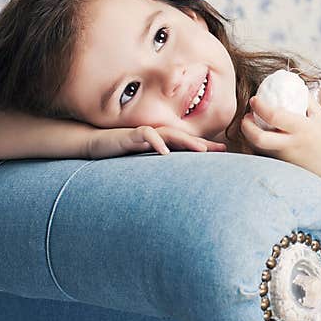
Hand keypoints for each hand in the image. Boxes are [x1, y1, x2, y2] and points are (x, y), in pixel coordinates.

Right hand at [86, 125, 226, 158]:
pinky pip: (146, 134)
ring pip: (170, 134)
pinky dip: (157, 142)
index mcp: (162, 142)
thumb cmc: (120, 154)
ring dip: (187, 141)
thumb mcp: (143, 163)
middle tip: (222, 150)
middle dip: (204, 143)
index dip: (206, 147)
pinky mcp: (131, 134)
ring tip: (202, 150)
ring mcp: (146, 133)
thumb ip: (160, 170)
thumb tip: (177, 186)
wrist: (95, 144)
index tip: (225, 152)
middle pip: (185, 138)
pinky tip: (166, 152)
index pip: (187, 144)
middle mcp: (157, 135)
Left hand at [240, 93, 320, 181]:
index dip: (259, 106)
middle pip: (258, 138)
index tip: (254, 100)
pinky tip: (265, 140)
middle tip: (246, 117)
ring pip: (259, 149)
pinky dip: (261, 148)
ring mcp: (286, 161)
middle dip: (246, 126)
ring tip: (254, 126)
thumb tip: (289, 83)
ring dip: (251, 137)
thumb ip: (305, 100)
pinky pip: (266, 158)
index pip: (274, 115)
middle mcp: (292, 146)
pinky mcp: (284, 170)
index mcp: (303, 129)